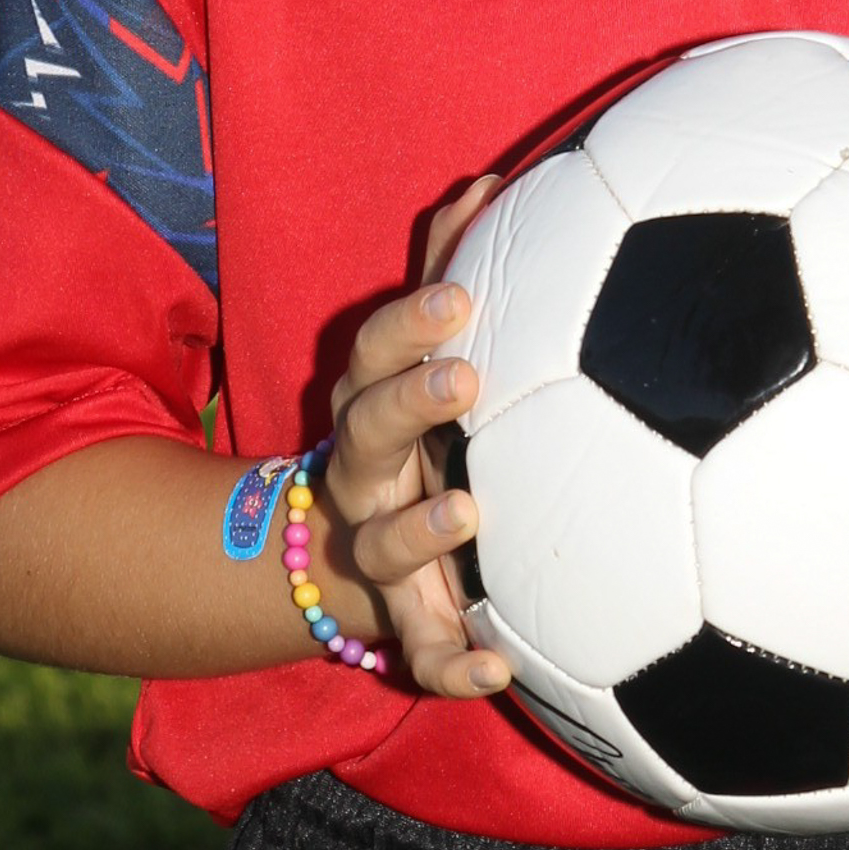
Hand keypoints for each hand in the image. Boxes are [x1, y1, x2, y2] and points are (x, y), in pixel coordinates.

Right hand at [319, 173, 512, 698]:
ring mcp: (375, 548)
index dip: (409, 325)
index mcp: (371, 403)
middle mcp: (363, 473)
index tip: (461, 298)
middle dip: (407, 403)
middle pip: (366, 435)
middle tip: (464, 379)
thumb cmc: (411, 426)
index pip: (374, 353)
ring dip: (419, 530)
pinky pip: (421, 651)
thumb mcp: (417, 353)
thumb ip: (444, 270)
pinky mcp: (403, 617)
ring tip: (468, 511)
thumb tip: (488, 180)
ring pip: (381, 544)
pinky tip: (501, 670)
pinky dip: (453, 663)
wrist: (347, 545)